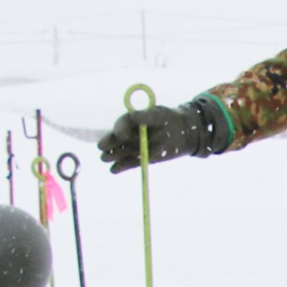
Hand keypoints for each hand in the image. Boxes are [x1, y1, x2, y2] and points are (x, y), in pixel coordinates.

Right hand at [97, 96, 227, 174]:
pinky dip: (121, 167)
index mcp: (133, 120)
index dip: (119, 129)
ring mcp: (135, 146)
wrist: (184, 133)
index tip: (121, 135)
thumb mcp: (159, 115)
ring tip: (106, 158)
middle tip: (102, 148)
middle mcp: (131, 134)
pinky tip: (114, 170)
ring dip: (112, 156)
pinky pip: (129, 164)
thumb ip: (144, 116)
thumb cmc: (170, 120)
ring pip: (121, 152)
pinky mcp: (141, 158)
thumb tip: (131, 117)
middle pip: (117, 139)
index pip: (122, 123)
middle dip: (109, 143)